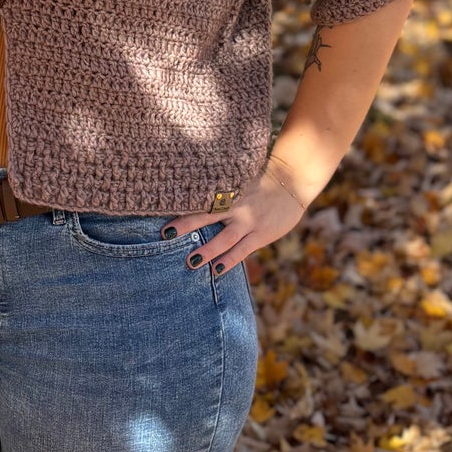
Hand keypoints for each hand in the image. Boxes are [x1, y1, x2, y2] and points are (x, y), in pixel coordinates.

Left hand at [162, 159, 311, 276]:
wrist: (292, 181)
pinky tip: (216, 270)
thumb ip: (220, 193)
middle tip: (164, 234)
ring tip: (190, 261)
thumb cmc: (260, 182)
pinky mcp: (260, 235)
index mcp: (227, 191)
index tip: (159, 208)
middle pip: (205, 216)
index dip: (181, 205)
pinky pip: (241, 250)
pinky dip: (228, 260)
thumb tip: (194, 200)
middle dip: (185, 226)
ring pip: (224, 239)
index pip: (199, 199)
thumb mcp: (238, 182)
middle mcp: (235, 207)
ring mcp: (248, 222)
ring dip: (207, 250)